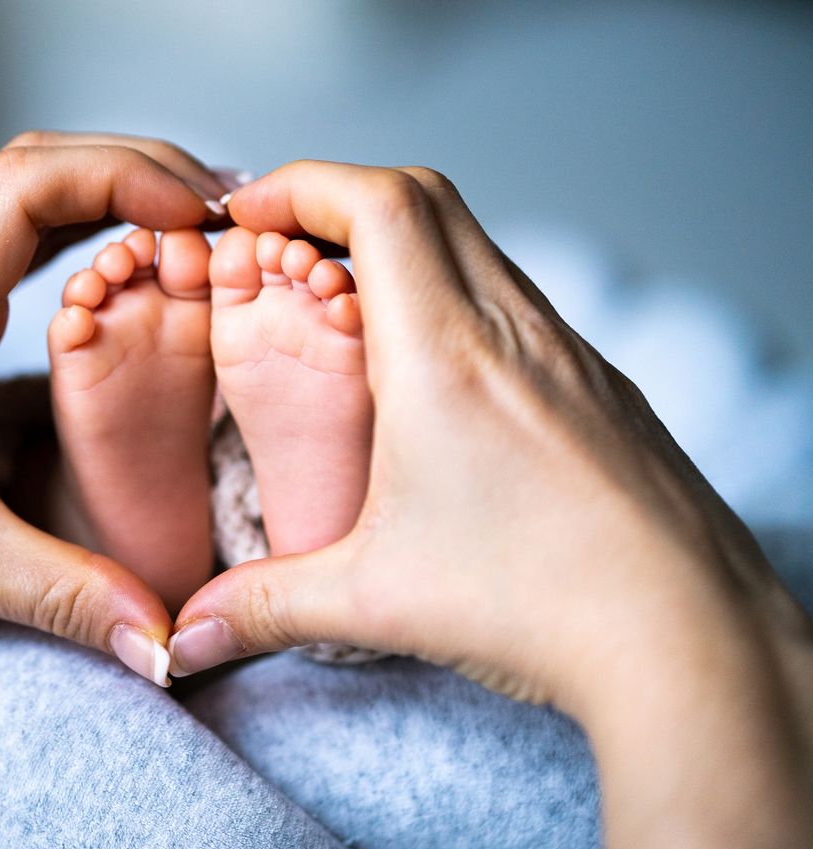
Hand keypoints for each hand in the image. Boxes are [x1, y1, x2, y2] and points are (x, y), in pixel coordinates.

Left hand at [0, 132, 228, 680]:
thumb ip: (69, 596)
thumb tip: (170, 643)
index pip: (31, 182)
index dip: (130, 176)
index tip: (206, 218)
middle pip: (34, 167)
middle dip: (137, 171)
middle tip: (225, 214)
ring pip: (10, 194)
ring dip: (101, 193)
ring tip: (185, 227)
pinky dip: (64, 229)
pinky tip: (106, 268)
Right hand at [170, 160, 806, 708]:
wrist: (690, 636)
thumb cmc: (541, 603)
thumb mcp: (374, 601)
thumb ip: (263, 607)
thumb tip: (184, 636)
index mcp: (445, 358)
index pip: (377, 203)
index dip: (303, 184)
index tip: (249, 213)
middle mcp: (514, 332)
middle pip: (428, 197)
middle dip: (342, 199)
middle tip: (287, 250)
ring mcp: (568, 354)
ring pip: (479, 245)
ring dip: (405, 247)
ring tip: (349, 309)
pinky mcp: (599, 386)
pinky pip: (521, 301)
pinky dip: (459, 296)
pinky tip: (436, 376)